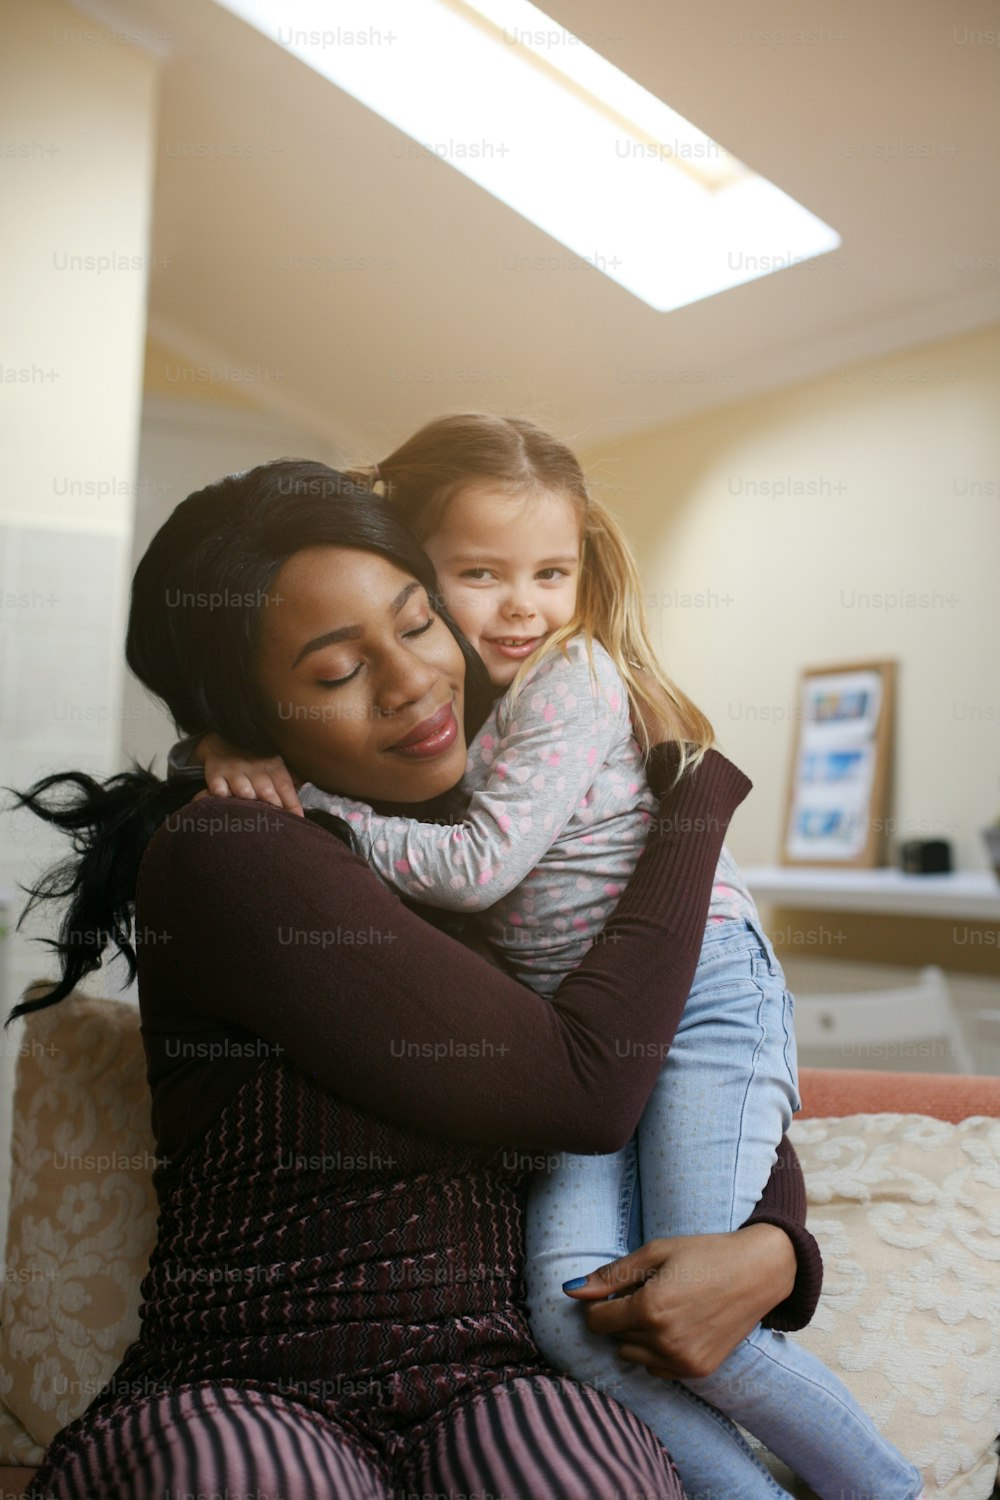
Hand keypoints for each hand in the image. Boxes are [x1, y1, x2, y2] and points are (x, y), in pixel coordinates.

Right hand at [195, 731, 303, 816]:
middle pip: (266, 791)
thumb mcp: (274, 765)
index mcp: (273, 766)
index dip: (292, 804)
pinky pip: (219, 791)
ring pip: (244, 792)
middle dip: (273, 808)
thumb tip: (301, 808)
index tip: (298, 819)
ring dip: (249, 805)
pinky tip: (228, 807)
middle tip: (275, 824)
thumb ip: (289, 784)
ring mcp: (235, 770)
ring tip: (252, 817)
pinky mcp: (216, 774)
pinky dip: (223, 800)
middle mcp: (255, 767)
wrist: (221, 741)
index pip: (285, 787)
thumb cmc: (254, 760)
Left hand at [561, 1224, 795, 1378]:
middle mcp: (665, 1341)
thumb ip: (611, 1276)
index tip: (615, 1289)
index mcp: (650, 1308)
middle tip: (648, 1292)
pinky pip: (656, 1368)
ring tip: (664, 1308)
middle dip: (621, 1316)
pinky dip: (657, 1351)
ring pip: (632, 1356)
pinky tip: (678, 1325)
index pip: (596, 1321)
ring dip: (637, 1336)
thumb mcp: (655, 1253)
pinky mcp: (698, 1371)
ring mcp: (683, 1361)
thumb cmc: (704, 1254)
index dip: (598, 1303)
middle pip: (614, 1338)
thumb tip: (570, 1291)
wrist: (758, 1272)